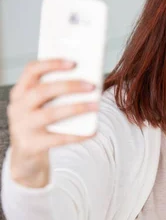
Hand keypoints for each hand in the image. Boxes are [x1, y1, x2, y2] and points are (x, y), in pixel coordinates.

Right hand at [8, 59, 96, 186]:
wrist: (25, 156)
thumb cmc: (39, 125)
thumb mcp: (39, 107)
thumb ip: (54, 95)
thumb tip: (86, 83)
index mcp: (19, 92)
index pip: (31, 70)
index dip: (51, 64)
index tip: (73, 63)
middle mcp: (17, 108)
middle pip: (43, 91)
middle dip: (69, 86)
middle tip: (91, 86)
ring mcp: (22, 127)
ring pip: (50, 114)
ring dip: (76, 108)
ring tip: (95, 106)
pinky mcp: (31, 145)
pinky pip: (58, 138)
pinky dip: (77, 135)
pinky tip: (92, 131)